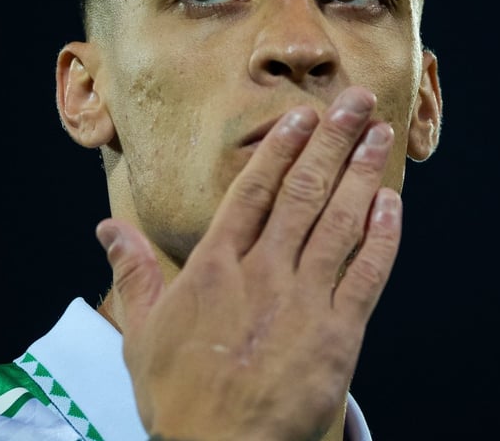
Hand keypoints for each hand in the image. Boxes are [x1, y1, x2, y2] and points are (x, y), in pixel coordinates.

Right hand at [95, 86, 402, 440]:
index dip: (281, 148)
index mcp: (216, 267)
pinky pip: (367, 274)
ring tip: (378, 134)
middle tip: (355, 102)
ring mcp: (303, 300)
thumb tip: (107, 228)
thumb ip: (133, 272)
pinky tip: (392, 203)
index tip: (301, 116)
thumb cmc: (179, 397)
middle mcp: (262, 272)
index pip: (254, 191)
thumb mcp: (140, 331)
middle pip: (303, 191)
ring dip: (361, 173)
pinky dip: (382, 237)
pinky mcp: (338, 334)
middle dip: (332, 141)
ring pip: (338, 222)